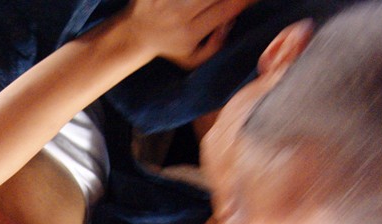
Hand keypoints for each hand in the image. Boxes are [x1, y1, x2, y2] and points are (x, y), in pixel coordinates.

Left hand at [119, 0, 254, 66]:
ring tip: (210, 2)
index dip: (245, 0)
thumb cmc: (170, 47)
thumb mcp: (192, 60)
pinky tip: (200, 1)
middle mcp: (179, 14)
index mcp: (191, 32)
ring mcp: (166, 0)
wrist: (135, 36)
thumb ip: (214, 47)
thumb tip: (229, 23)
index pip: (227, 9)